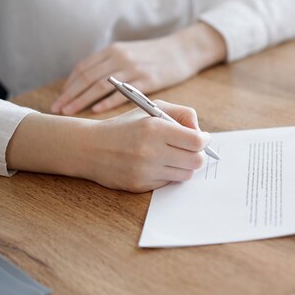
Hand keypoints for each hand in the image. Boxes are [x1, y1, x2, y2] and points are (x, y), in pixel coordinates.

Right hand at [7, 101, 210, 192]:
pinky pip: (169, 182)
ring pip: (186, 175)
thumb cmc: (127, 126)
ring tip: (174, 156)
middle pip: (196, 161)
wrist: (90, 147)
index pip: (196, 141)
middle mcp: (150, 151)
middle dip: (198, 154)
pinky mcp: (140, 185)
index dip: (204, 140)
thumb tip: (202, 133)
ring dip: (185, 166)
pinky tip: (158, 165)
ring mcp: (145, 171)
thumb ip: (182, 114)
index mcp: (154, 128)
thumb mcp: (152, 109)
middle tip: (191, 149)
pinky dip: (169, 174)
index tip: (202, 138)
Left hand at [51, 22, 226, 114]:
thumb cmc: (156, 57)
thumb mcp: (130, 54)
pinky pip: (123, 92)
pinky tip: (97, 110)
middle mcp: (120, 57)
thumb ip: (112, 65)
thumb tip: (92, 83)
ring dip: (82, 99)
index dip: (69, 84)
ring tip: (70, 112)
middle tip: (57, 109)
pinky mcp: (148, 79)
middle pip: (88, 77)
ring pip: (101, 85)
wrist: (183, 51)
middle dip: (70, 94)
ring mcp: (133, 68)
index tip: (60, 99)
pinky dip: (108, 101)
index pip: (84, 68)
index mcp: (113, 50)